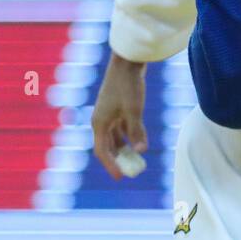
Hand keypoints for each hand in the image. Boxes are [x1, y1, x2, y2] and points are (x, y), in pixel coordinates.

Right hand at [91, 52, 146, 180]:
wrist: (128, 61)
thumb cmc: (128, 85)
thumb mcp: (134, 110)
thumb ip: (136, 132)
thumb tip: (141, 151)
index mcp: (99, 123)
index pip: (102, 151)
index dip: (110, 166)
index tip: (120, 178)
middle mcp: (101, 120)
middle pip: (108, 146)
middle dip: (118, 160)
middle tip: (131, 172)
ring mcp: (109, 114)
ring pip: (116, 138)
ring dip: (125, 149)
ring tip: (137, 161)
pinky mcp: (118, 108)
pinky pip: (122, 128)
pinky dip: (130, 137)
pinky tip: (140, 144)